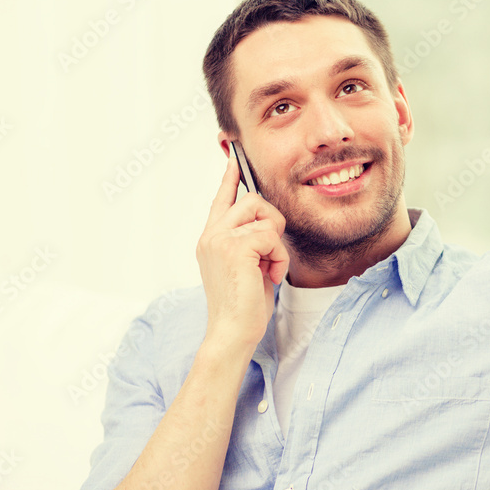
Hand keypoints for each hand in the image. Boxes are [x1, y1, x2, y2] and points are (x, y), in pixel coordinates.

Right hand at [196, 154, 288, 350]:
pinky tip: (270, 276)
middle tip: (271, 253)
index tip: (233, 156)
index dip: (229, 177)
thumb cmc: (244, 306)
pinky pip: (272, 236)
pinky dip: (279, 258)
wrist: (232, 333)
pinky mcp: (235, 247)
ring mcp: (219, 239)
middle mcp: (211, 235)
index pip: (221, 199)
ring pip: (264, 216)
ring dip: (276, 244)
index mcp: (210, 239)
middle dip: (272, 222)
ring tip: (268, 268)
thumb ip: (250, 241)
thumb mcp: (247, 266)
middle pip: (252, 200)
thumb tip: (267, 223)